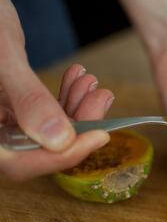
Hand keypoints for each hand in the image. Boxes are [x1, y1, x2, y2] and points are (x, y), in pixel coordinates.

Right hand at [0, 64, 114, 180]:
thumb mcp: (3, 58)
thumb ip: (28, 100)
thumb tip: (60, 141)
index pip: (20, 163)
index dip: (63, 156)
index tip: (100, 135)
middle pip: (39, 149)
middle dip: (78, 125)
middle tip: (102, 98)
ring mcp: (0, 119)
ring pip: (46, 130)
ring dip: (76, 108)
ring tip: (92, 83)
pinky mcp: (9, 106)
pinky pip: (42, 112)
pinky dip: (64, 97)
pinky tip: (79, 78)